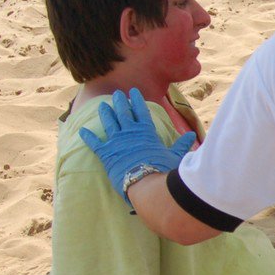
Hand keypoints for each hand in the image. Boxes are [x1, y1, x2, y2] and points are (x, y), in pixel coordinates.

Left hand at [77, 89, 195, 202]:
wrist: (145, 183)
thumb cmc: (162, 169)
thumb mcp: (174, 155)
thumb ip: (181, 144)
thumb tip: (192, 136)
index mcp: (145, 130)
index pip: (141, 110)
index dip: (137, 100)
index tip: (133, 91)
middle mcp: (129, 132)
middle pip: (123, 112)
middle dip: (120, 101)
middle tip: (116, 93)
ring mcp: (116, 141)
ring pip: (108, 122)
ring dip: (105, 113)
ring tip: (102, 105)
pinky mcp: (105, 153)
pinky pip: (94, 142)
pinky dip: (87, 136)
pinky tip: (81, 130)